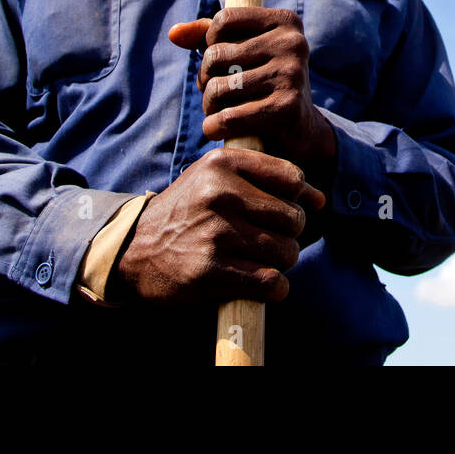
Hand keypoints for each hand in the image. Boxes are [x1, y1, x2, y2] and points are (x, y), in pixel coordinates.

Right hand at [111, 147, 324, 304]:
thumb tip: (320, 199)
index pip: (292, 177)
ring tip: (262, 261)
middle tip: (270, 241)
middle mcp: (219, 194)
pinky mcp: (209, 271)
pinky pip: (269, 282)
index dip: (298, 198)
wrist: (134, 249)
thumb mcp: (216, 180)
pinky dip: (274, 289)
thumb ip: (266, 181)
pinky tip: (262, 285)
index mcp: (222, 164)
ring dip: (282, 263)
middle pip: (294, 218)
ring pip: (286, 252)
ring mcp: (214, 233)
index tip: (283, 211)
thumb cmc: (188, 211)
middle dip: (290, 234)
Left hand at [168, 7, 337, 191]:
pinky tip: (217, 129)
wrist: (303, 130)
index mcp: (285, 21)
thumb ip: (208, 37)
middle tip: (214, 93)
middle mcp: (293, 43)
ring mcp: (291, 75)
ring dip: (209, 105)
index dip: (209, 42)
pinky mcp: (287, 108)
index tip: (219, 61)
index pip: (223, 20)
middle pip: (216, 55)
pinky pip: (229, 117)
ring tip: (217, 111)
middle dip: (205, 78)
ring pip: (218, 88)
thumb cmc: (264, 82)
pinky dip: (214, 127)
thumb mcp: (244, 52)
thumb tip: (173, 33)